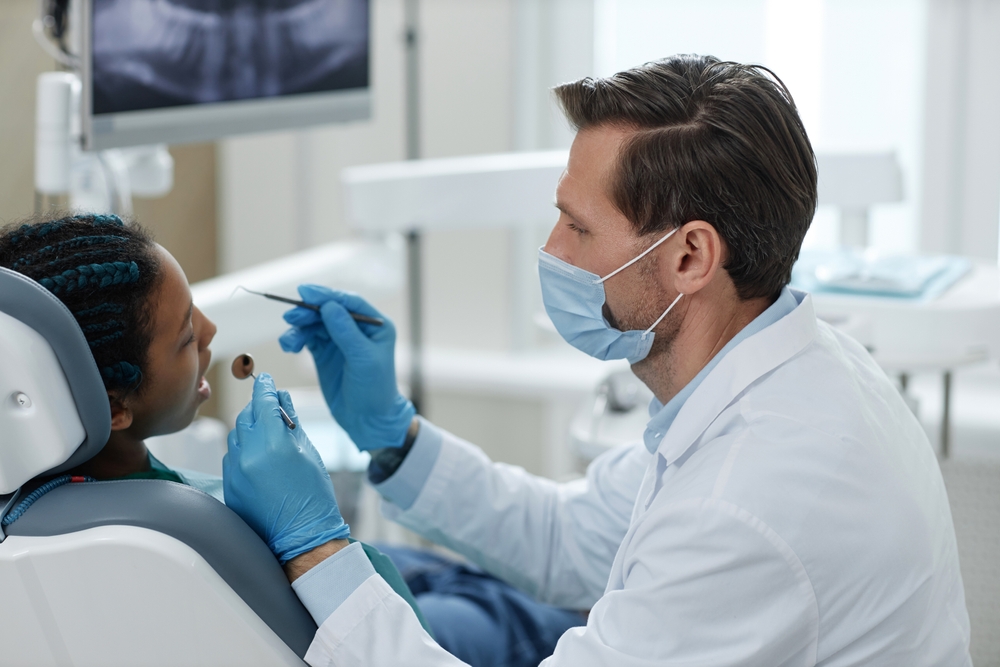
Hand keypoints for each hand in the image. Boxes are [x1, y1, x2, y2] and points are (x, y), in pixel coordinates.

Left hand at [223, 373, 349, 563]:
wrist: (301, 538)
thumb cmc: (313, 497)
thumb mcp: (308, 453)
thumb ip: (292, 423)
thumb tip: (283, 399)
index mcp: (273, 444)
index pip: (263, 402)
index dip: (265, 387)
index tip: (266, 379)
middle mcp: (249, 455)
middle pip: (245, 416)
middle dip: (257, 409)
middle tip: (270, 408)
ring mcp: (235, 471)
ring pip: (235, 435)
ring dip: (248, 430)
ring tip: (267, 438)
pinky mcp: (229, 485)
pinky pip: (231, 456)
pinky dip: (243, 451)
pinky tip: (259, 460)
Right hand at [278, 285, 414, 450]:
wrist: (368, 419)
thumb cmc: (375, 389)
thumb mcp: (363, 359)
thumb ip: (346, 332)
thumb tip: (329, 306)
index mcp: (375, 325)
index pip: (348, 302)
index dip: (326, 295)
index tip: (305, 292)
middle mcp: (357, 328)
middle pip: (328, 310)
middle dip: (308, 312)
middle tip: (291, 317)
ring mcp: (339, 340)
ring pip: (314, 324)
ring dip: (299, 328)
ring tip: (289, 342)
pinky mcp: (325, 352)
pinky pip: (307, 338)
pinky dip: (296, 339)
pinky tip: (289, 346)